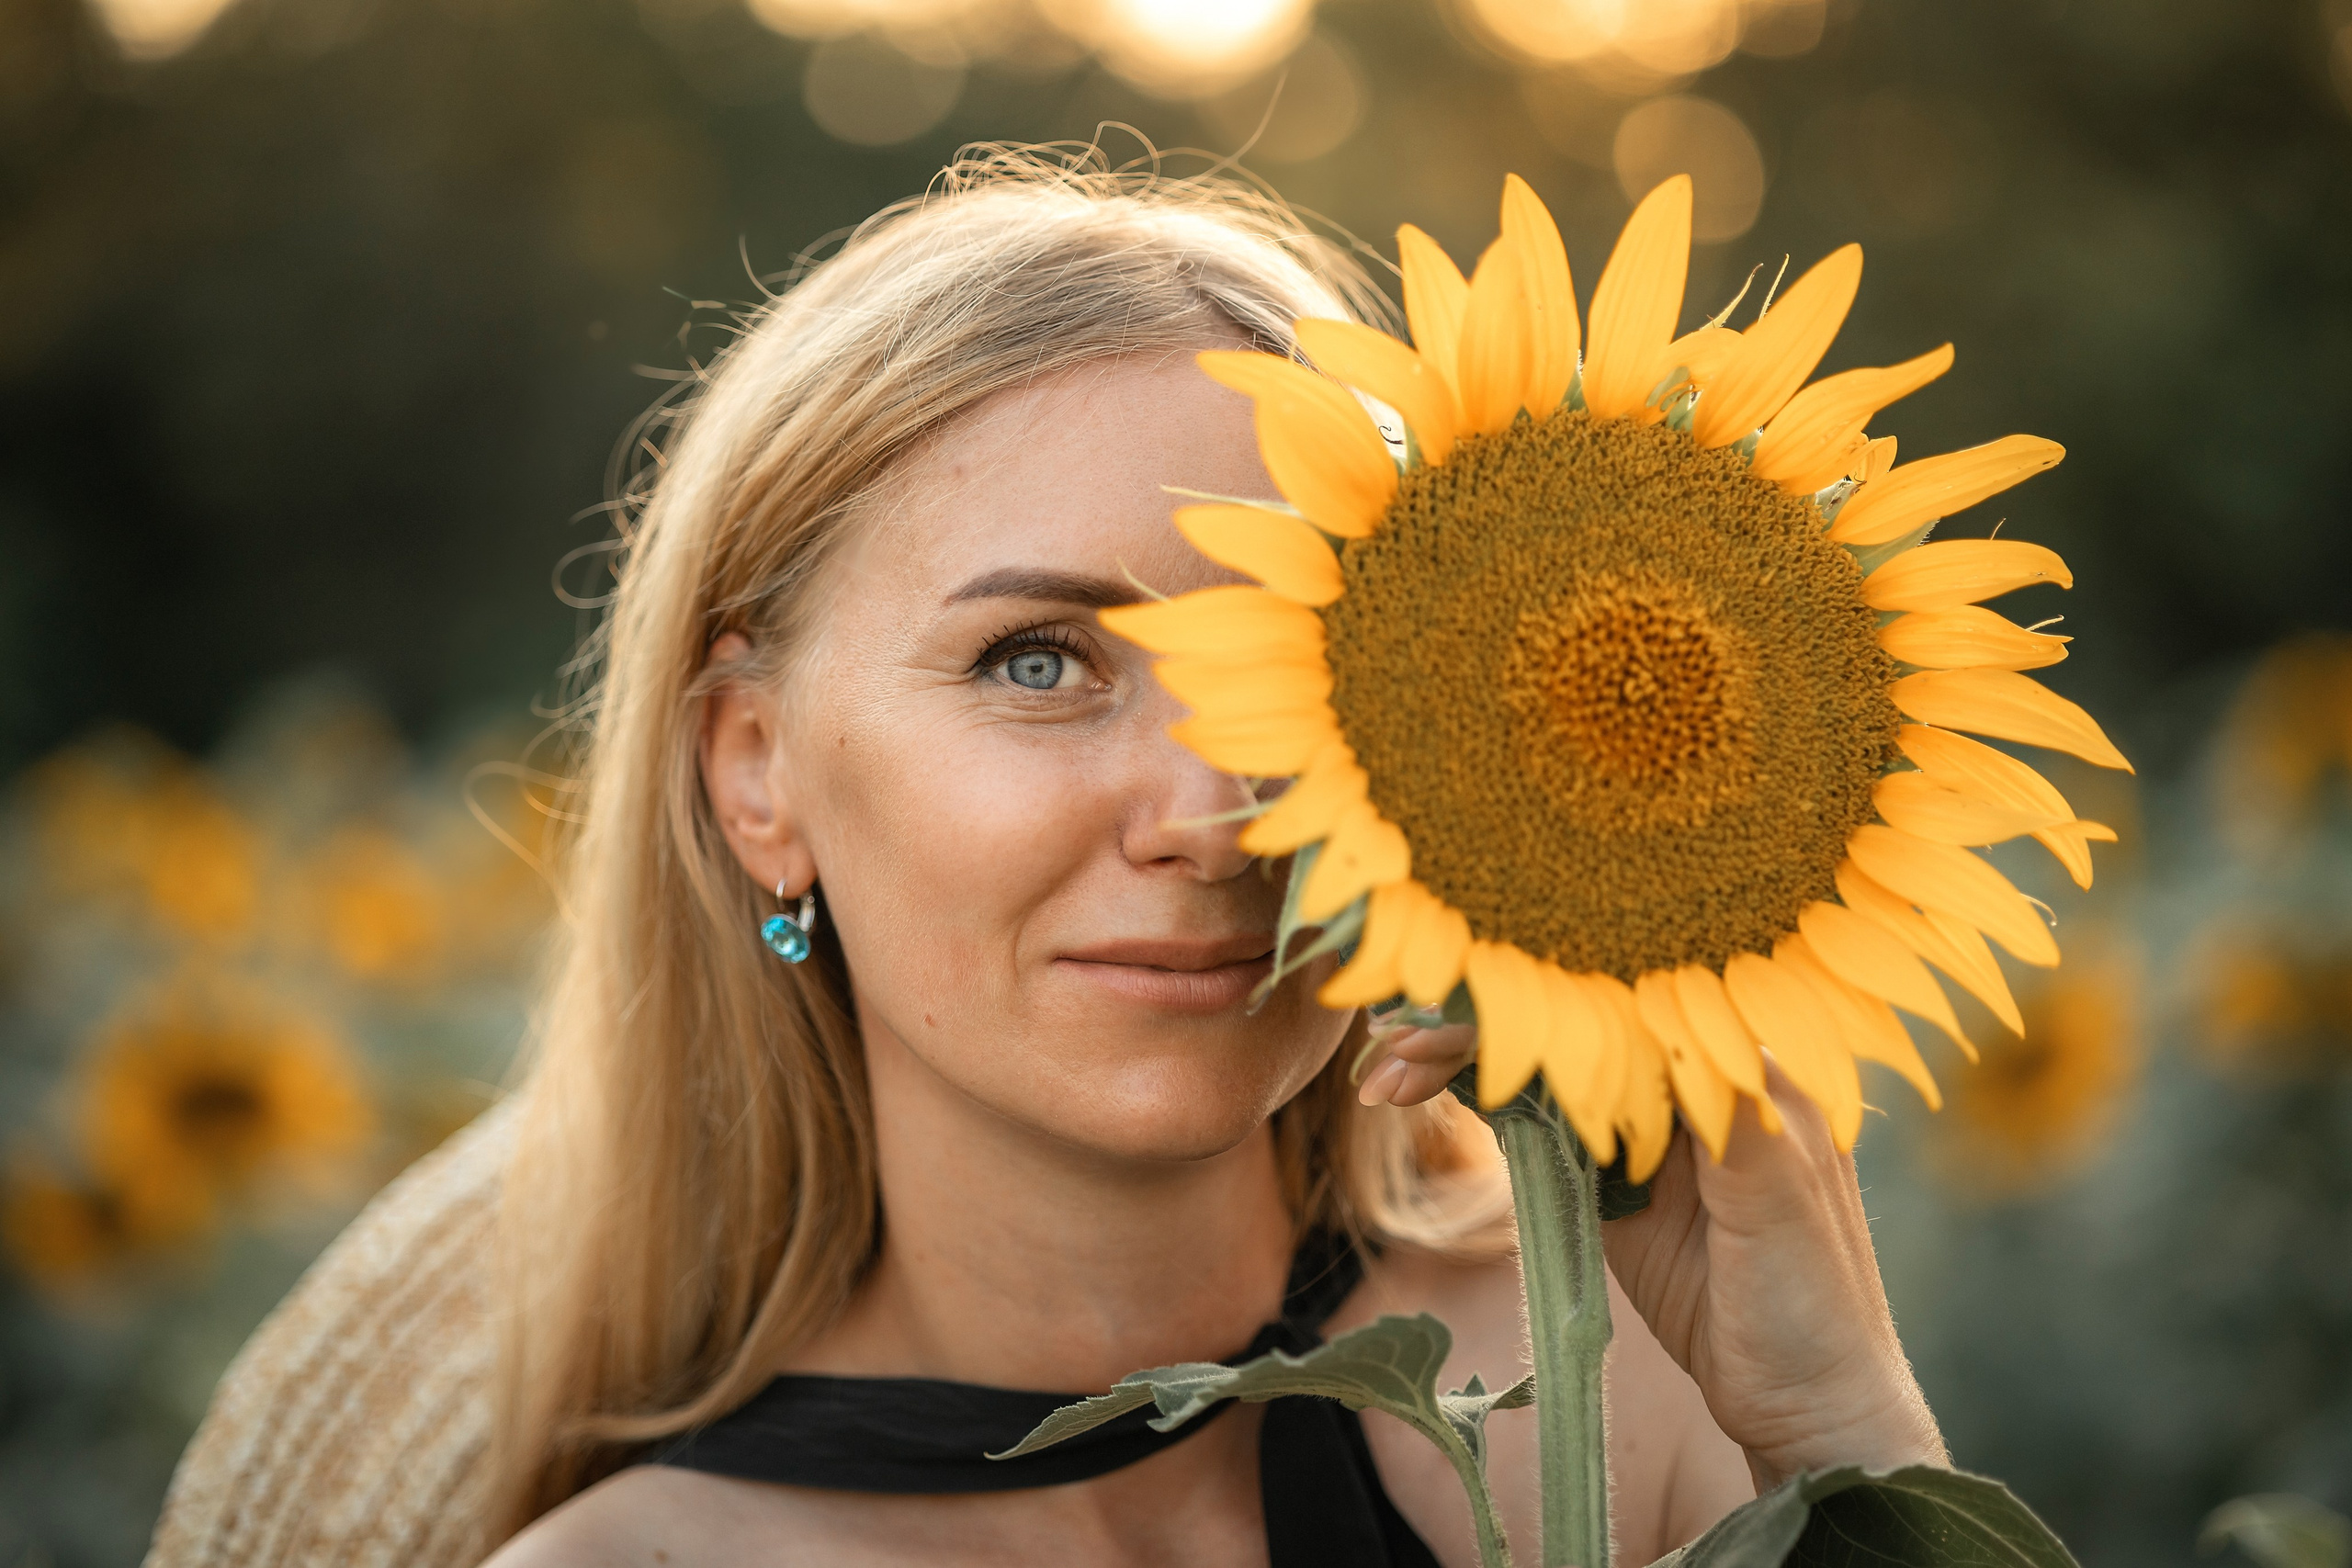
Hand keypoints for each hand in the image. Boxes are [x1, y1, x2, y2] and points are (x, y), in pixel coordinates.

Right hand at [1357, 1028, 1947, 1489]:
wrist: (1807, 1409)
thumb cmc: (1821, 1303)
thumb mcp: (1787, 1211)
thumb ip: (1740, 1123)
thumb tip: (1696, 1035)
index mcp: (1750, 1068)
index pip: (1641, 1003)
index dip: (1558, 991)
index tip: (1480, 985)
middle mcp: (1692, 1084)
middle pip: (1579, 1027)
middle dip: (1488, 1022)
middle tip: (1398, 1033)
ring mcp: (1644, 1134)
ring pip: (1546, 1072)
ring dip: (1467, 1061)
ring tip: (1386, 1067)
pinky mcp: (1607, 1186)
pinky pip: (1535, 1129)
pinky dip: (1479, 1106)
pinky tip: (1419, 1089)